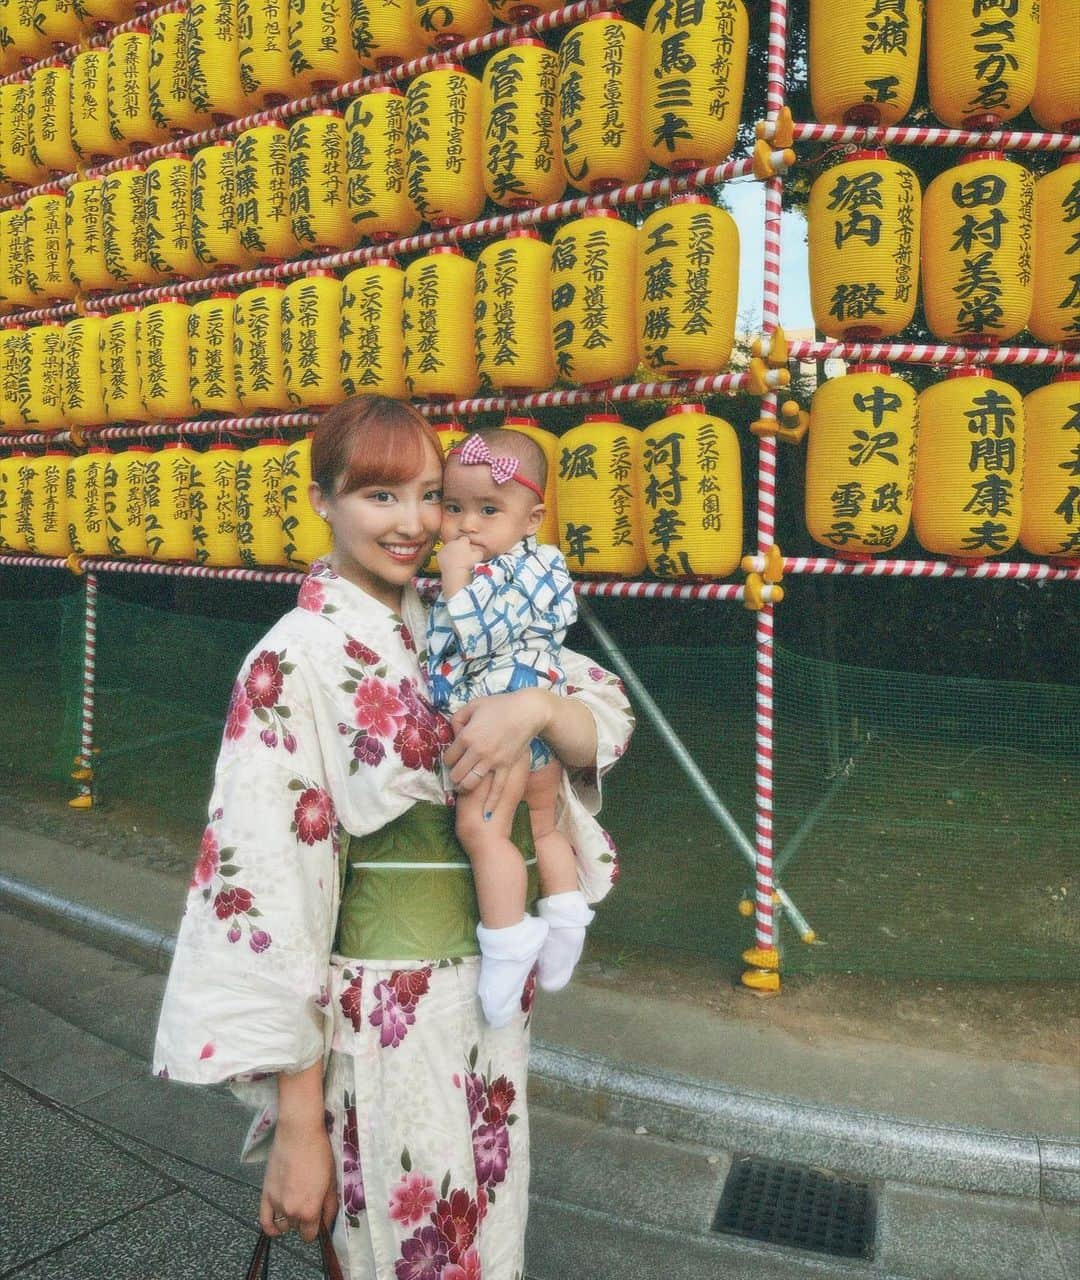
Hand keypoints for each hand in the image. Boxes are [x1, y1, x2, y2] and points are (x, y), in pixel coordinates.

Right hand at [260, 1118, 337, 1242]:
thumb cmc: (319, 1154)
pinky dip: (271, 1227)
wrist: (298, 1133)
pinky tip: (277, 1226)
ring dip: (290, 1219)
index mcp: (309, 1210)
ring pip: (283, 1224)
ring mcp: (276, 1204)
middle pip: (297, 1228)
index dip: (316, 1227)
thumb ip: (329, 1206)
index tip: (318, 1217)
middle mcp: (291, 1211)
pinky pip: (264, 1221)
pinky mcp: (265, 1194)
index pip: (310, 1235)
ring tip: (296, 1202)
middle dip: (304, 1220)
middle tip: (309, 1201)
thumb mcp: (331, 1181)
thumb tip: (327, 1222)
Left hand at [437, 535, 481, 581]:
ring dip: (452, 553)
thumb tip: (478, 552)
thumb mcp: (479, 556)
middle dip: (459, 548)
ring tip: (456, 561)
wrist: (455, 572)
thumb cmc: (468, 564)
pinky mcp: (439, 555)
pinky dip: (445, 558)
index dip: (467, 544)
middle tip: (462, 556)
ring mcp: (444, 548)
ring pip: (449, 549)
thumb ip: (479, 551)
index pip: (465, 539)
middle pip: (456, 543)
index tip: (468, 549)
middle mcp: (452, 543)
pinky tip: (450, 564)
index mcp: (462, 541)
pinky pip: (443, 555)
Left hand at [443, 689, 551, 812]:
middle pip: (457, 774)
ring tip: (464, 788)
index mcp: (467, 736)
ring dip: (464, 788)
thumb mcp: (473, 705)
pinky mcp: (506, 766)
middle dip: (454, 777)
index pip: (448, 757)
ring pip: (471, 783)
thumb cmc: (499, 705)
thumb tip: (454, 733)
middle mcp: (477, 751)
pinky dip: (491, 803)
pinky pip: (497, 788)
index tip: (453, 758)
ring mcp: (492, 761)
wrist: (527, 711)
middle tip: (456, 776)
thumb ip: (458, 718)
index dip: (448, 759)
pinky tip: (487, 814)